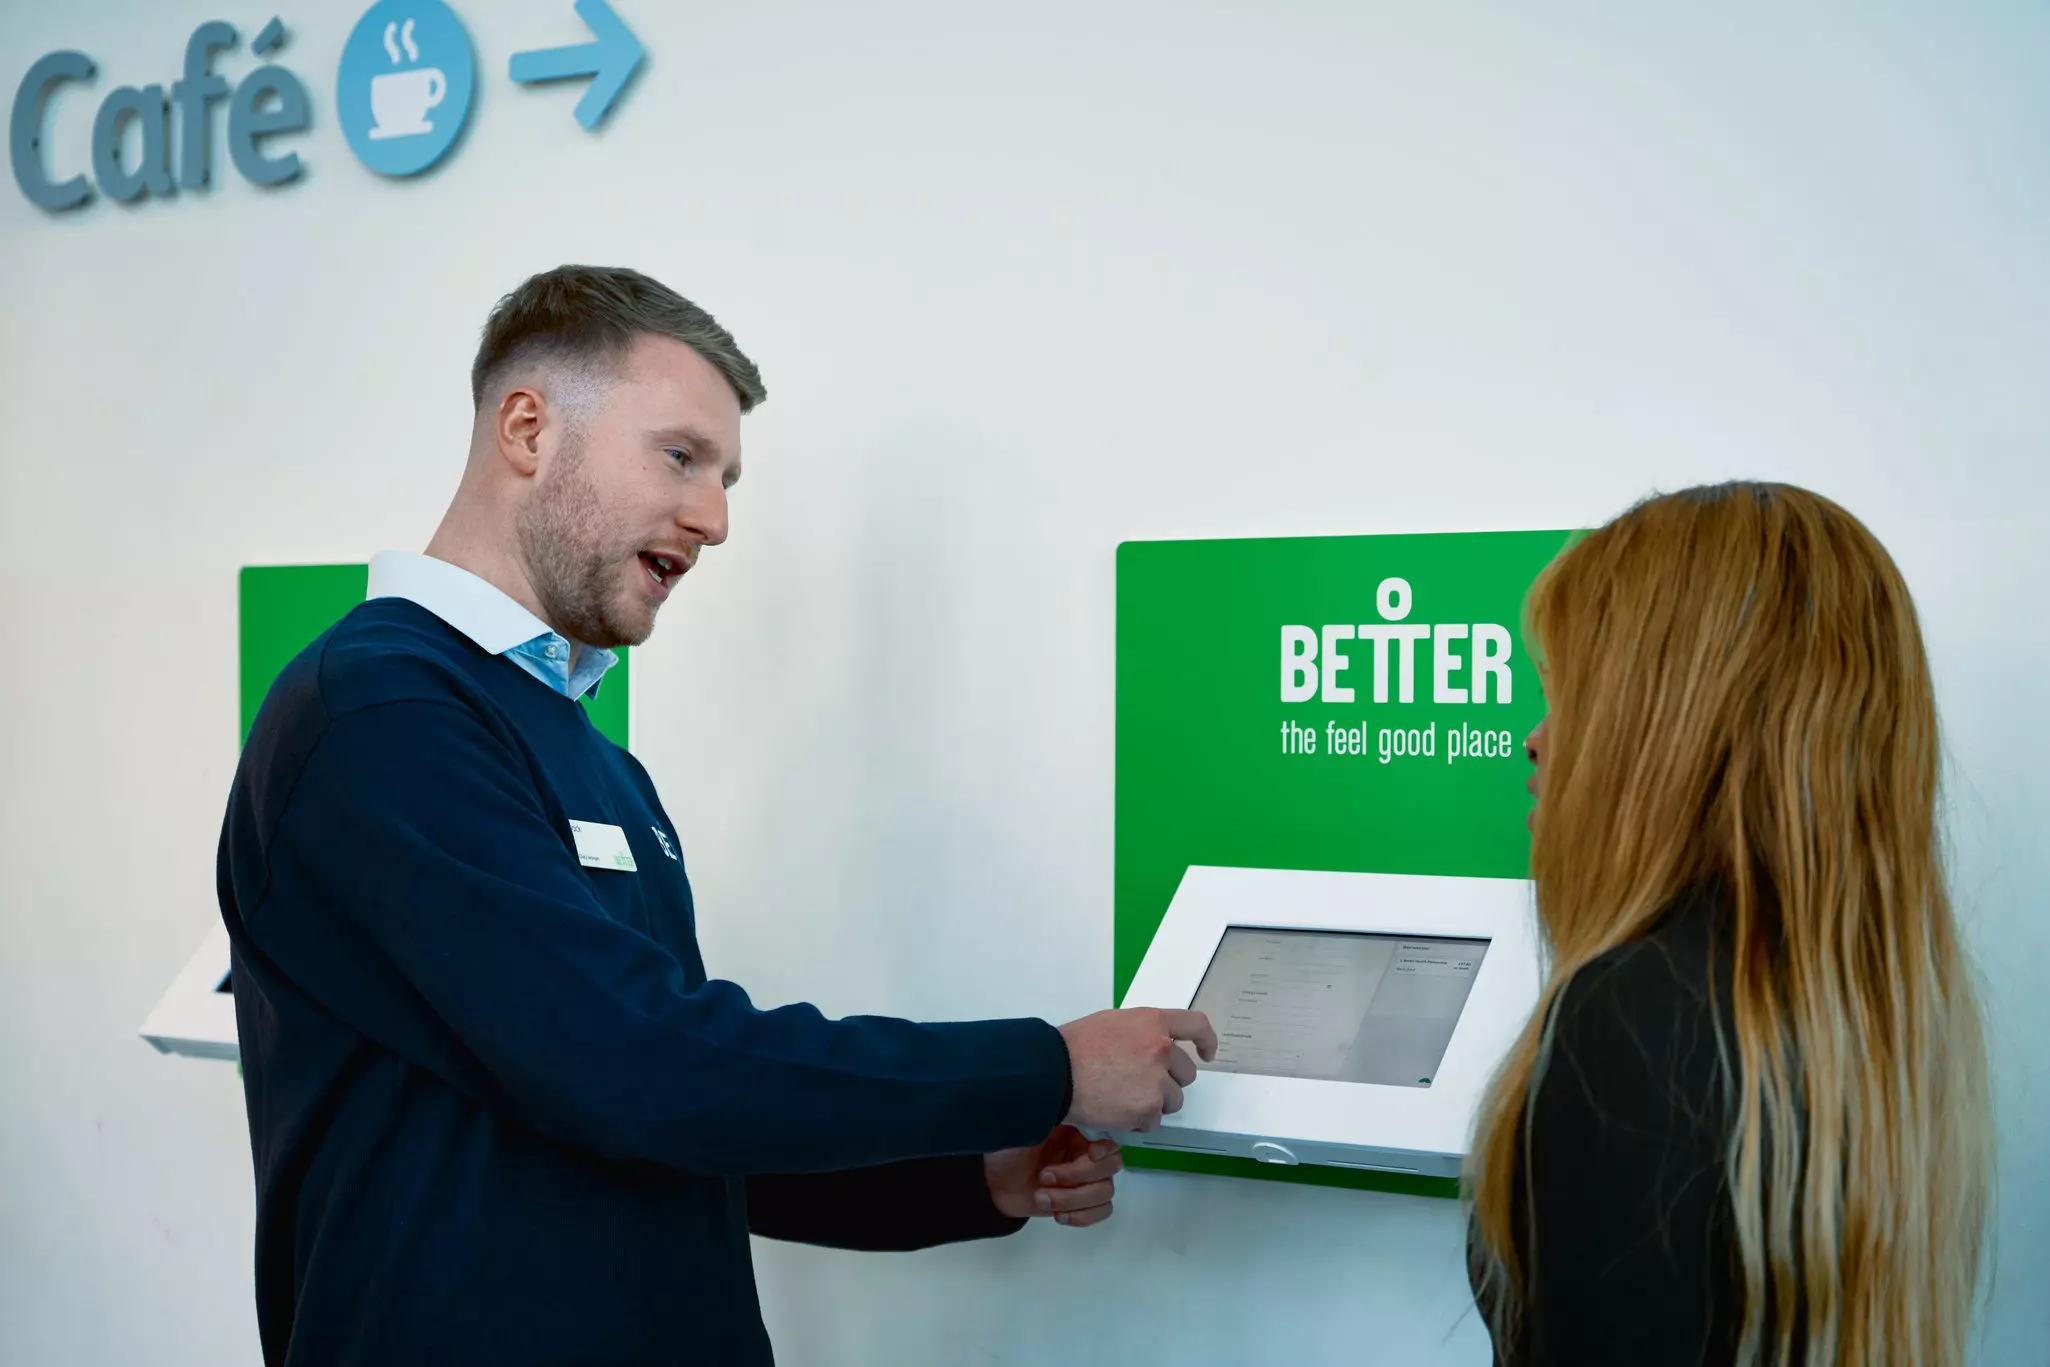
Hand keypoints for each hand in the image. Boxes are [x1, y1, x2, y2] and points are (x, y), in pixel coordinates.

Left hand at [984, 1125, 1122, 1227]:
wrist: (988, 1176)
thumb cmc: (1007, 1144)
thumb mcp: (1028, 1122)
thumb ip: (1055, 1116)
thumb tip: (1078, 1109)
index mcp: (1080, 1129)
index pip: (1112, 1139)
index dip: (1105, 1150)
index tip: (1089, 1153)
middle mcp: (1087, 1152)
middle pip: (1109, 1170)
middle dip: (1076, 1176)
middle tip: (1044, 1176)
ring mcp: (1084, 1179)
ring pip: (1104, 1194)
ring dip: (1072, 1199)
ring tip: (1041, 1197)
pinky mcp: (1077, 1203)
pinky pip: (1100, 1212)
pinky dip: (1081, 1216)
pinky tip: (1057, 1214)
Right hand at [1059, 1007, 1217, 1131]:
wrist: (1055, 1073)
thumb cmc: (1075, 1046)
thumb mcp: (1114, 1023)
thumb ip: (1143, 1032)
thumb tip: (1154, 1047)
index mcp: (1154, 1022)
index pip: (1197, 1026)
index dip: (1206, 1041)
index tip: (1207, 1053)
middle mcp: (1162, 1049)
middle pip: (1187, 1073)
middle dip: (1170, 1080)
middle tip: (1142, 1083)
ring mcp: (1157, 1081)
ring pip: (1173, 1100)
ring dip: (1155, 1103)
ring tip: (1124, 1098)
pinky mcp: (1147, 1109)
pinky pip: (1154, 1121)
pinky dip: (1139, 1121)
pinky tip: (1117, 1111)